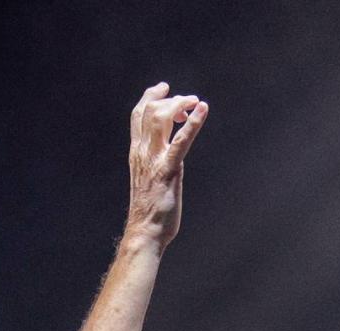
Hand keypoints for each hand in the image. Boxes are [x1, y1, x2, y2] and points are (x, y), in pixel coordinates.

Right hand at [126, 82, 207, 248]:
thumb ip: (153, 165)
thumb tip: (167, 160)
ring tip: (194, 103)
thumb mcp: (147, 181)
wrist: (145, 232)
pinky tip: (202, 110)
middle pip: (150, 110)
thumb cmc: (149, 212)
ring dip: (179, 105)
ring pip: (160, 118)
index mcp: (137, 153)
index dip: (150, 97)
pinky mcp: (169, 171)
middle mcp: (143, 152)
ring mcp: (154, 160)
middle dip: (169, 98)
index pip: (138, 115)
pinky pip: (180, 141)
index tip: (162, 89)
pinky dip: (193, 124)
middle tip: (188, 100)